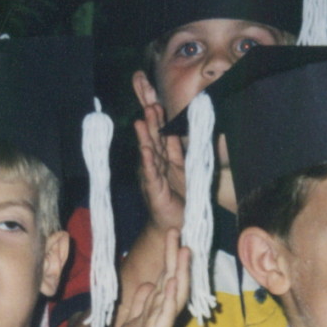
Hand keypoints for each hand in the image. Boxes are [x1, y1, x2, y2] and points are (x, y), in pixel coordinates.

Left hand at [105, 228, 189, 326]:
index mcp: (157, 309)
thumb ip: (141, 303)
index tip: (173, 236)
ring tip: (183, 251)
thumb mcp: (132, 321)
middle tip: (177, 231)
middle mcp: (163, 314)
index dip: (170, 258)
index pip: (166, 279)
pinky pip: (164, 314)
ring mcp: (161, 325)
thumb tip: (150, 283)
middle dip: (174, 257)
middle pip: (172, 280)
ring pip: (173, 294)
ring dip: (179, 272)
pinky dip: (170, 298)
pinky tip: (175, 283)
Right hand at [135, 100, 186, 232]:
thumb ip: (180, 152)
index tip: (157, 102)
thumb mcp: (184, 170)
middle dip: (151, 123)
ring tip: (141, 121)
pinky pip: (150, 173)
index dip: (159, 120)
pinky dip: (147, 161)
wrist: (173, 224)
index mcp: (165, 160)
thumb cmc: (179, 198)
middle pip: (154, 140)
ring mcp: (153, 176)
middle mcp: (156, 165)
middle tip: (149, 104)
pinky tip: (145, 150)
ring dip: (146, 137)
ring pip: (149, 153)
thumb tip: (182, 132)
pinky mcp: (153, 190)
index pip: (161, 136)